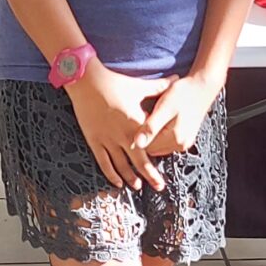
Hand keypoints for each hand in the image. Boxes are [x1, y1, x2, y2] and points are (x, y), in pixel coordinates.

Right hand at [64, 65, 171, 189]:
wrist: (87, 82)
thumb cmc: (114, 83)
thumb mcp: (139, 86)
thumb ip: (160, 86)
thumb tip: (177, 78)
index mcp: (137, 124)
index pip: (153, 144)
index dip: (161, 155)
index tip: (169, 164)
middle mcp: (124, 136)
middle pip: (140, 161)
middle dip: (151, 176)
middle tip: (159, 186)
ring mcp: (108, 140)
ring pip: (122, 165)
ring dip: (131, 177)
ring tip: (138, 186)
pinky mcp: (95, 141)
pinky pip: (104, 162)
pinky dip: (111, 174)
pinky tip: (117, 183)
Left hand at [141, 74, 222, 156]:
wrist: (203, 85)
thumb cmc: (184, 93)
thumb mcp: (164, 107)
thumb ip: (151, 127)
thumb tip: (138, 144)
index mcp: (175, 139)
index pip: (147, 147)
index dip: (141, 134)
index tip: (144, 119)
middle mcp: (181, 144)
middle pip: (154, 147)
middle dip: (148, 135)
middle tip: (150, 115)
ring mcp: (184, 141)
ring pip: (160, 144)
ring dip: (155, 133)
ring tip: (158, 115)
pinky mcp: (186, 136)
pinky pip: (167, 140)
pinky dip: (162, 132)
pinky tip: (164, 118)